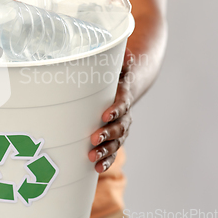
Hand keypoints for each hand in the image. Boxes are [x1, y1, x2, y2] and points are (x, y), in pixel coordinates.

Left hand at [88, 49, 133, 172]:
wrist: (126, 88)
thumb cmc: (116, 76)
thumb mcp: (117, 65)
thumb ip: (120, 60)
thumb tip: (125, 49)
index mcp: (123, 96)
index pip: (121, 103)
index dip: (115, 109)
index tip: (105, 114)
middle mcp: (125, 115)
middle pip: (119, 126)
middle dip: (107, 133)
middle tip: (93, 138)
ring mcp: (121, 129)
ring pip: (116, 142)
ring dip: (105, 151)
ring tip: (92, 157)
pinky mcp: (116, 139)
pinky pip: (113, 152)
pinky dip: (106, 161)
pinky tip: (96, 168)